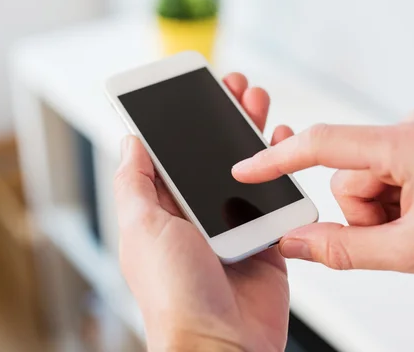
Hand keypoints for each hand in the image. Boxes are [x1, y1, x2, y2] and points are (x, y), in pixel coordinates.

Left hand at [114, 73, 293, 350]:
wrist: (221, 343)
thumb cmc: (175, 293)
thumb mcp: (142, 228)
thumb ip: (135, 182)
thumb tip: (131, 142)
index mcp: (162, 211)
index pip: (170, 155)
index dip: (181, 122)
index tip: (192, 92)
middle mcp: (195, 216)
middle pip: (210, 156)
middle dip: (221, 119)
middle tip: (232, 87)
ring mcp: (230, 226)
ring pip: (244, 171)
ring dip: (251, 134)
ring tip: (257, 102)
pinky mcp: (263, 238)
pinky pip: (273, 197)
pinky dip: (280, 170)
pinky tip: (282, 145)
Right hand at [233, 106, 413, 286]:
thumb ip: (345, 248)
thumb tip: (296, 243)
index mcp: (410, 143)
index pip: (323, 145)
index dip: (277, 158)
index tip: (247, 168)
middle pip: (348, 173)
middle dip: (363, 211)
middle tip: (400, 234)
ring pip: (368, 176)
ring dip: (381, 208)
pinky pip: (390, 170)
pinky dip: (396, 197)